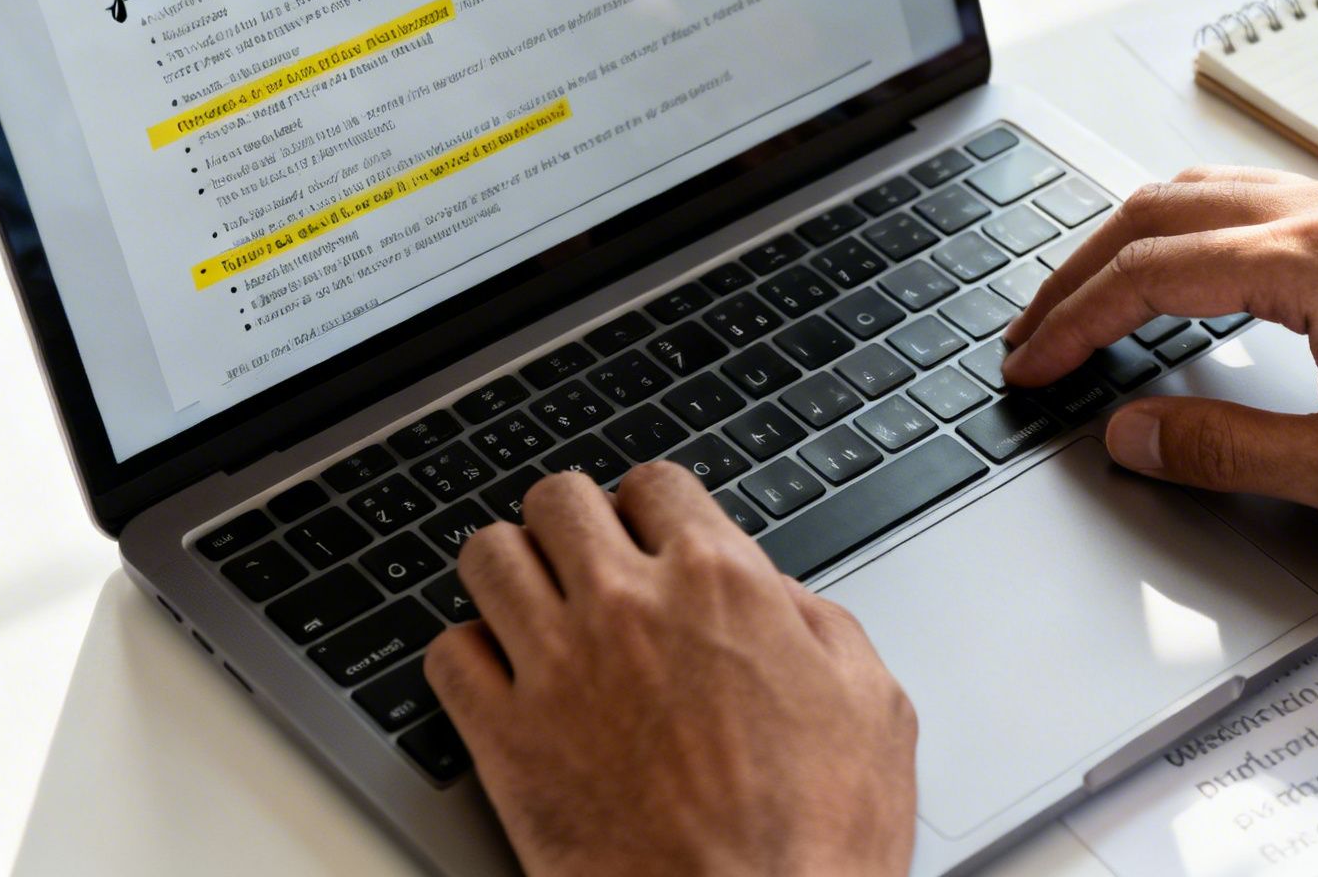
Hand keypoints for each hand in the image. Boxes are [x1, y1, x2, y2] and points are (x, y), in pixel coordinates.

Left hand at [424, 464, 917, 876]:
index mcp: (721, 582)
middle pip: (557, 500)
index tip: (651, 536)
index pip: (654, 483)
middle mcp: (629, 607)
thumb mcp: (871, 702)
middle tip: (588, 560)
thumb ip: (816, 622)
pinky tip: (502, 679)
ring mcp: (558, 668)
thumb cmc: (820, 833)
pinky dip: (468, 657)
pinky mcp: (505, 740)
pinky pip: (446, 654)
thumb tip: (775, 597)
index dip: (654, 509)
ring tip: (535, 605)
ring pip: (489, 557)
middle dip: (574, 523)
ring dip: (512, 572)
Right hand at [1000, 168, 1317, 574]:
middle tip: (1033, 335)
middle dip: (1080, 273)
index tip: (1031, 367)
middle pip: (1161, 212)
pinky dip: (1193, 237)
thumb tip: (1131, 431)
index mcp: (1316, 260)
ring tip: (1088, 306)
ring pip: (1208, 195)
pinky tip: (1187, 285)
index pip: (1149, 273)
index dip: (1072, 322)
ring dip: (1134, 245)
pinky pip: (1258, 204)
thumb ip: (1222, 447)